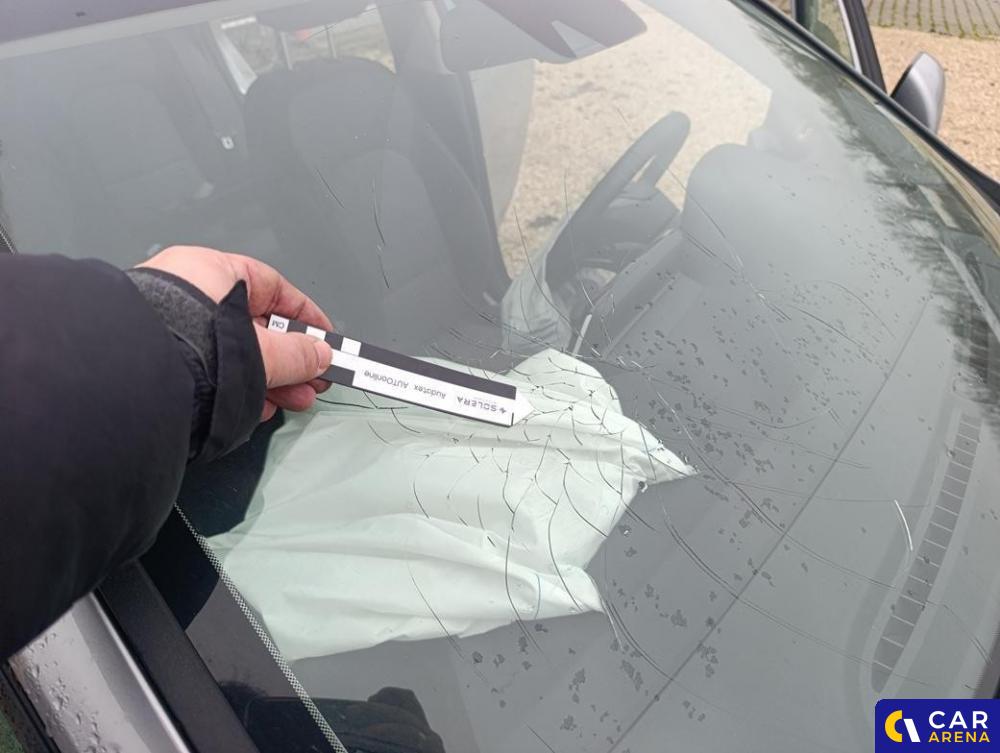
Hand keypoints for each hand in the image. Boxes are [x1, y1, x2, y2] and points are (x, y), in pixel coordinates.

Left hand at [137, 246, 332, 421]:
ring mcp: (171, 326)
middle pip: (254, 326)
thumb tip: (320, 356)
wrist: (128, 375)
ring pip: (233, 351)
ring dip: (268, 378)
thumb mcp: (262, 351)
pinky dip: (237, 386)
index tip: (323, 339)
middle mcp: (187, 292)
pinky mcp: (160, 358)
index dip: (304, 316)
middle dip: (290, 359)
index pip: (272, 288)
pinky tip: (257, 406)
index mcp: (210, 271)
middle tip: (312, 380)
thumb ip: (297, 354)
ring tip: (291, 400)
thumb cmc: (187, 342)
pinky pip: (209, 368)